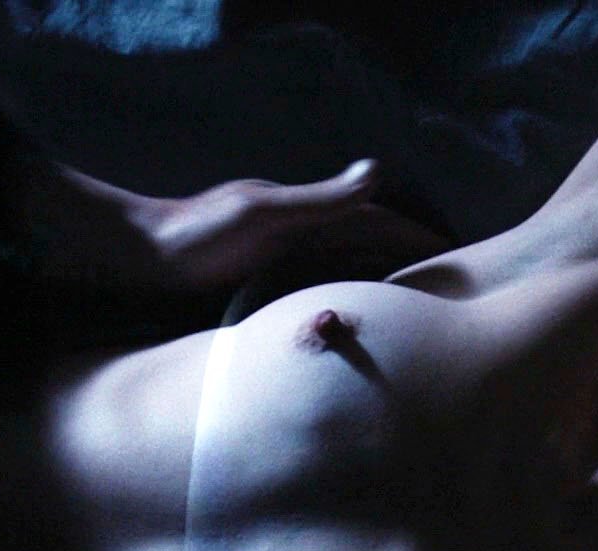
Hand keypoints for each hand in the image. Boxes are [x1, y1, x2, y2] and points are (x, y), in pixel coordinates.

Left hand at [35, 159, 452, 289]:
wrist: (136, 258)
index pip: (379, 225)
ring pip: (347, 277)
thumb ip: (321, 200)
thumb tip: (377, 173)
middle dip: (410, 268)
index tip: (461, 256)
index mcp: (309, 215)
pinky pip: (319, 299)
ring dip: (381, 292)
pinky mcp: (262, 289)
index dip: (419, 239)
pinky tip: (354, 330)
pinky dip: (345, 309)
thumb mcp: (263, 212)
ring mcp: (282, 263)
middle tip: (452, 297)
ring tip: (418, 320)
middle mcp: (301, 237)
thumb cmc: (195, 235)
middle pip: (369, 251)